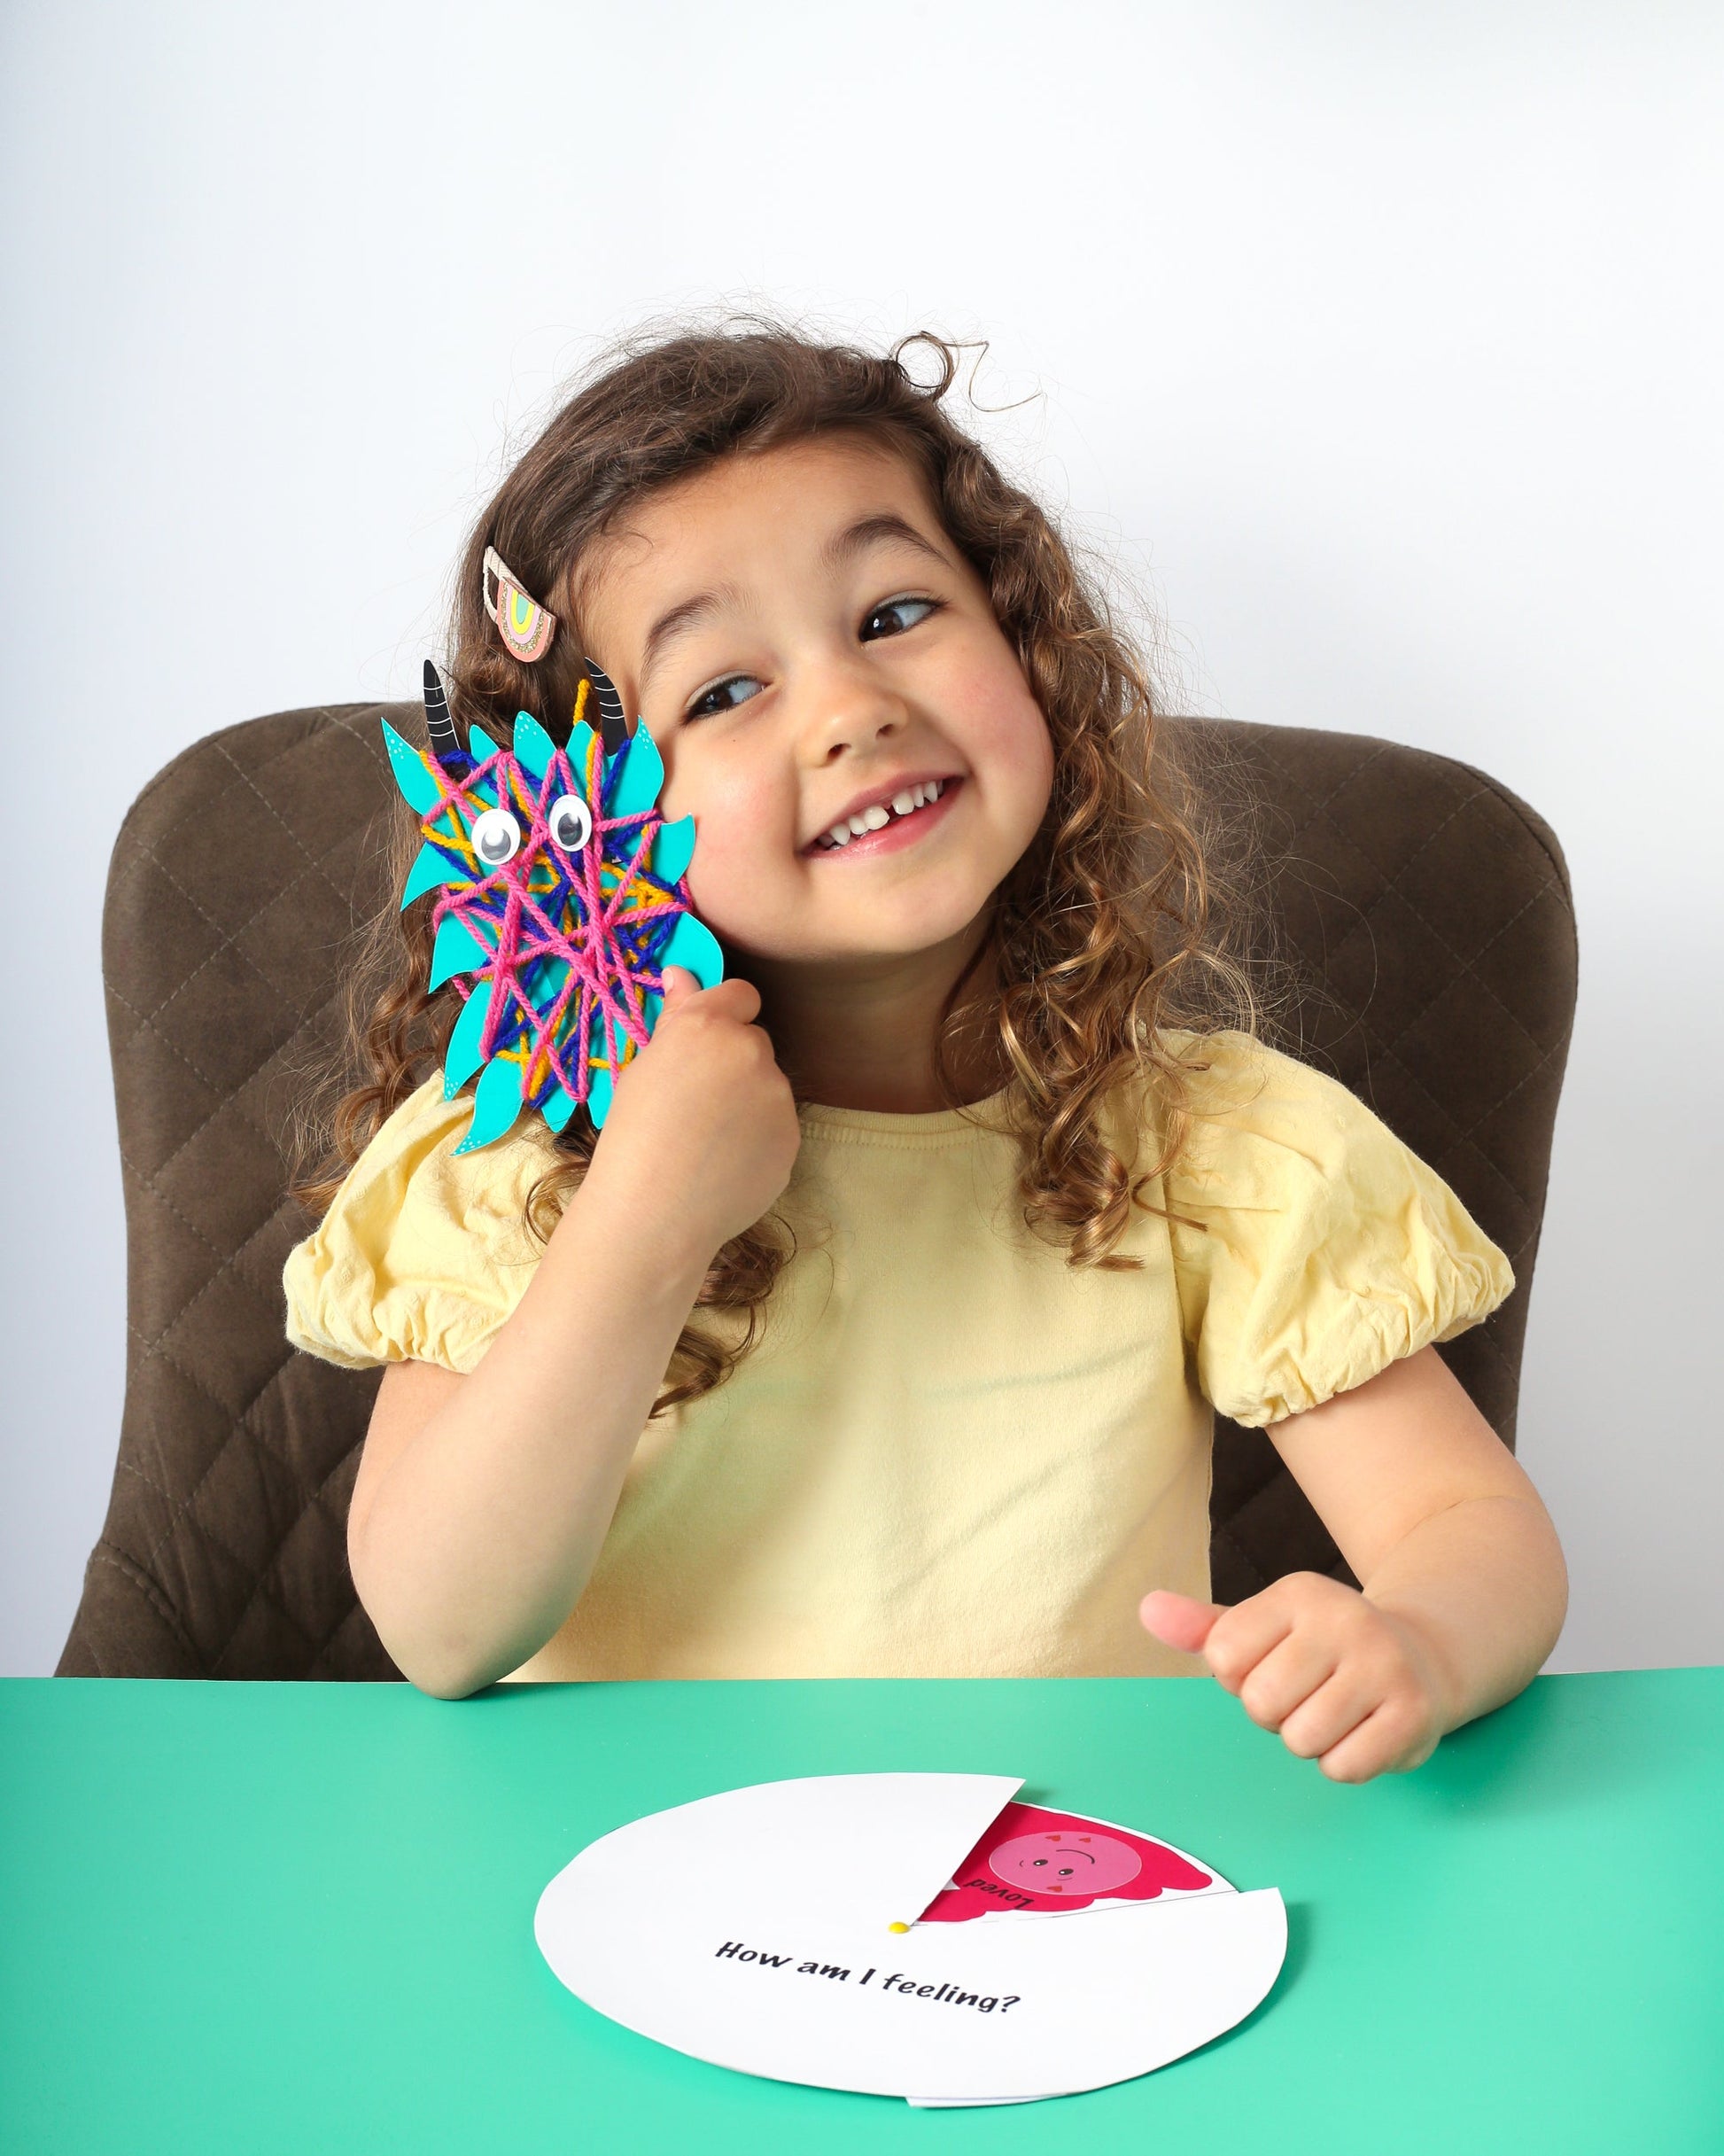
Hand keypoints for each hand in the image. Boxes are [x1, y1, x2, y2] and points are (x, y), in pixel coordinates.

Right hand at [584, 967, 800, 1261]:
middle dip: (732, 1062)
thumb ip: (675, 1018)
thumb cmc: (632, 1135)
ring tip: (707, 1141)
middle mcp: (751, 1051)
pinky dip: (757, 1138)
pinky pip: (776, 1126)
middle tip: (696, 1101)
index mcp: (709, 1025)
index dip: (724, 1014)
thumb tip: (682, 974)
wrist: (655, 1211)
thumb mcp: (642, 1069)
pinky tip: (724, 1164)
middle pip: (753, 1042)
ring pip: (767, 1086)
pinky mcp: (792, 1137)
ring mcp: (778, 1096)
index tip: (706, 1039)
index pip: (740, 994)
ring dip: (747, 1101)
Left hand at [1140, 1574, 1457, 1782]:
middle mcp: (1343, 1618)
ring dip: (1310, 1741)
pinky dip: (1345, 1763)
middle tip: (1308, 1695)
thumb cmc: (1322, 1649)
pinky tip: (1364, 1731)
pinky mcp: (1413, 1712)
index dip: (1240, 1679)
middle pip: (1260, 1704)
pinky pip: (1343, 1767)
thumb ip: (1203, 1627)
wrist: (1423, 1657)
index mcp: (1297, 1593)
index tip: (1275, 1666)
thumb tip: (1147, 1609)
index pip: (1223, 1658)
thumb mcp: (1264, 1627)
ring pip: (1301, 1739)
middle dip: (1275, 1715)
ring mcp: (1383, 1663)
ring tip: (1336, 1712)